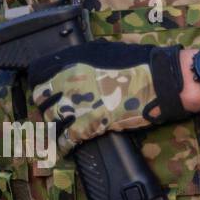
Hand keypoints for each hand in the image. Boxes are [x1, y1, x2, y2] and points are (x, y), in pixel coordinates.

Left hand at [28, 41, 187, 156]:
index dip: (40, 85)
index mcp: (71, 64)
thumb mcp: (102, 50)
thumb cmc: (136, 61)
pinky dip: (63, 145)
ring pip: (52, 118)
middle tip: (50, 109)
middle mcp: (69, 84)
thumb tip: (69, 64)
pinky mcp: (91, 125)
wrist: (160, 79)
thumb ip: (80, 58)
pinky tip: (62, 148)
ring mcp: (79, 105)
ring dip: (53, 123)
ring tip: (55, 128)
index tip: (43, 91)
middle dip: (45, 104)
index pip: (39, 76)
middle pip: (42, 99)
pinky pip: (68, 138)